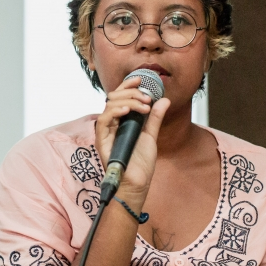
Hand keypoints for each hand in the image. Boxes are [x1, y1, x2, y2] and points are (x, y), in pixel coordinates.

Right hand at [95, 76, 169, 204]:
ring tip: (144, 106)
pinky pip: (103, 120)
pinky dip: (114, 111)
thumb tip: (164, 100)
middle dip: (131, 93)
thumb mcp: (151, 136)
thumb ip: (155, 118)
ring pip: (109, 105)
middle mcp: (111, 124)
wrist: (137, 184)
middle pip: (114, 97)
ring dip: (128, 100)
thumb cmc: (140, 164)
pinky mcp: (102, 141)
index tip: (141, 80)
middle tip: (147, 98)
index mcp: (120, 121)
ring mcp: (105, 132)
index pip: (120, 96)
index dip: (128, 85)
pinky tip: (128, 110)